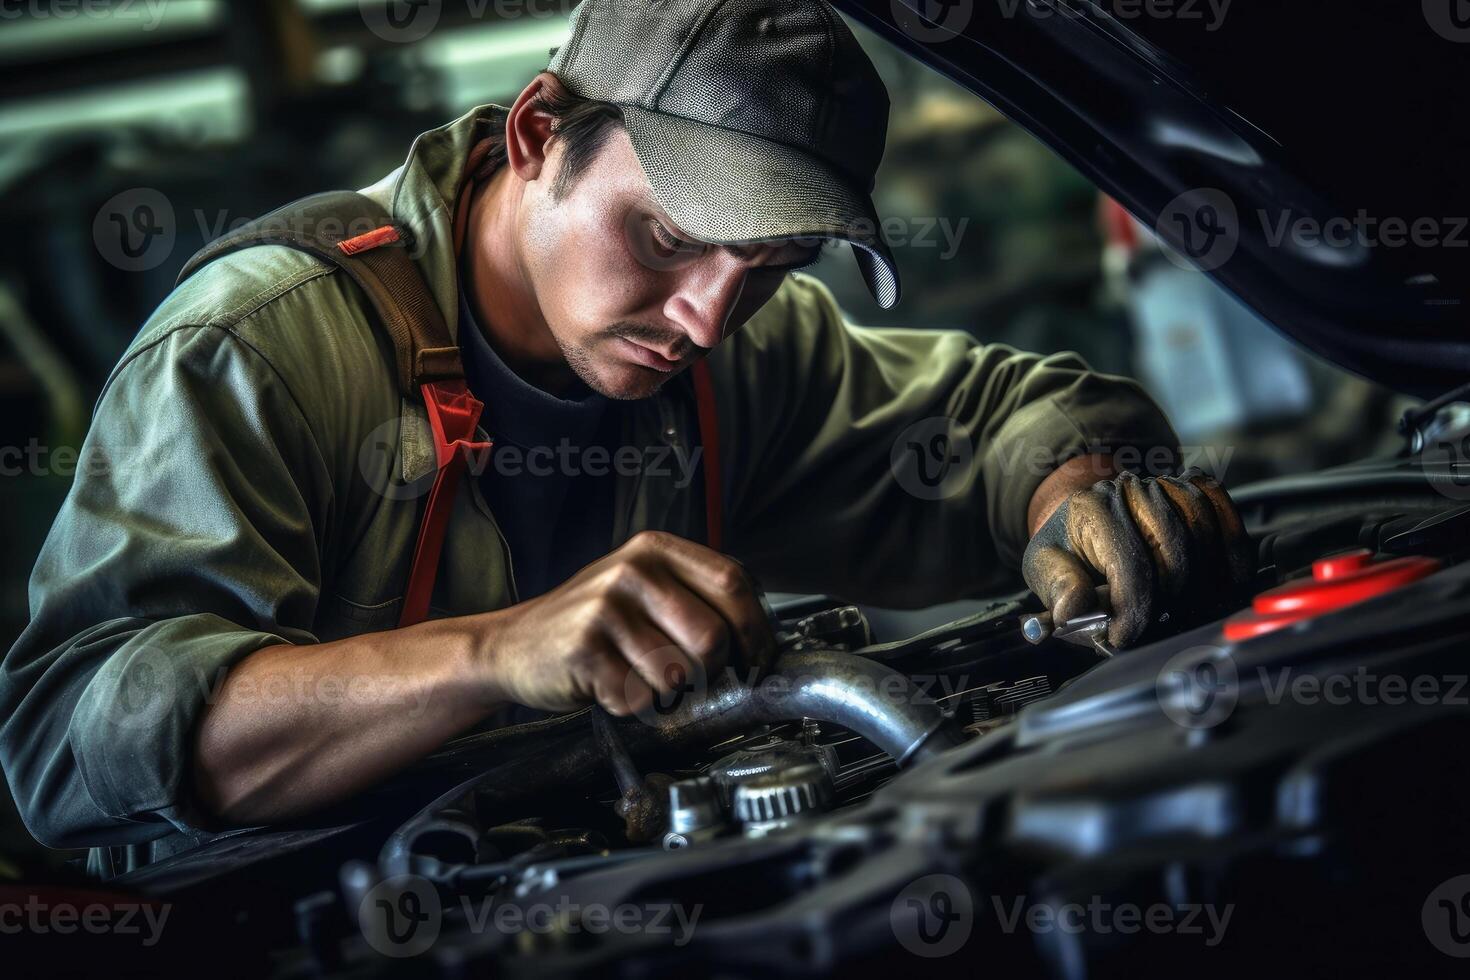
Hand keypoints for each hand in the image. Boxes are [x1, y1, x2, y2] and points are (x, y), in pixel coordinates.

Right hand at [476, 531, 775, 715]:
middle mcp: (632, 571)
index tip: (757, 659)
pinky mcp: (584, 650)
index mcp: (655, 550)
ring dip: (666, 693)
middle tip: (689, 678)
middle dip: (711, 672)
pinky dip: (631, 706)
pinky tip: (608, 686)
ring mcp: (605, 608)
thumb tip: (760, 640)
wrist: (512, 645)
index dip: (756, 630)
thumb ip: (696, 598)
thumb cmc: (591, 624)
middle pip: (713, 636)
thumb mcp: (643, 590)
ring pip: (678, 674)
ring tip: (638, 677)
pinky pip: (639, 699)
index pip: (734, 583)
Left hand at [1021, 469, 1252, 647]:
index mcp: (1090, 508)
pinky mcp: (1192, 488)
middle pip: (1174, 552)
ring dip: (1204, 578)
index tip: (1125, 636)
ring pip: (1203, 533)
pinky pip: (1225, 513)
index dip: (1133, 610)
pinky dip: (1232, 549)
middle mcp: (1129, 488)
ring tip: (1185, 606)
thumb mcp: (1047, 570)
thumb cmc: (1071, 551)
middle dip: (1169, 599)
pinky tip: (1226, 580)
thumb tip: (1070, 611)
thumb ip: (1059, 590)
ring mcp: (1164, 484)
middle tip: (1157, 621)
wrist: (1087, 519)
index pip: (1128, 564)